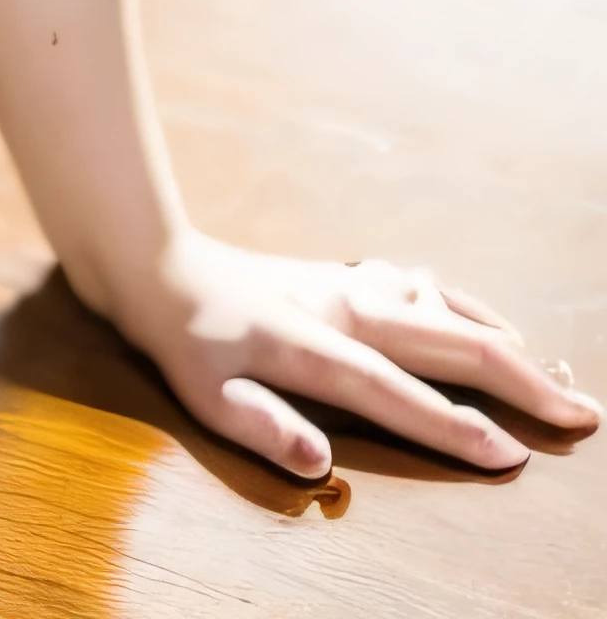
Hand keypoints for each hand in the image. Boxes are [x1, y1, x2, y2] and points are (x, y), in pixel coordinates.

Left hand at [115, 228, 600, 479]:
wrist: (163, 262)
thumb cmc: (184, 339)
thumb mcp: (204, 393)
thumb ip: (261, 426)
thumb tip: (319, 466)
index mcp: (316, 347)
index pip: (397, 393)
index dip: (453, 429)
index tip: (512, 457)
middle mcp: (347, 310)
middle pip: (449, 345)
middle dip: (520, 383)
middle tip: (581, 415)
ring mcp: (353, 287)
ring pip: (446, 312)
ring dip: (504, 344)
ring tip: (555, 375)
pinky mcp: (352, 278)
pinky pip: (426, 291)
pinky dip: (468, 309)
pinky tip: (487, 325)